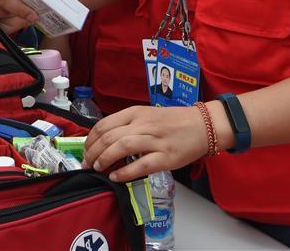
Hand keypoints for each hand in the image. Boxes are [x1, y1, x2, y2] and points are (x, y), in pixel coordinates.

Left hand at [82, 105, 209, 181]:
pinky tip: (115, 177)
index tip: (85, 150)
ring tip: (98, 168)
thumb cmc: (174, 122)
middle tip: (87, 163)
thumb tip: (105, 141)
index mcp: (136, 112)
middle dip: (93, 152)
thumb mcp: (146, 115)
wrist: (203, 125)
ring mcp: (155, 140)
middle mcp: (143, 124)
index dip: (90, 139)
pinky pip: (141, 165)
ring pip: (121, 147)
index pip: (104, 124)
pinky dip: (125, 172)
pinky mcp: (166, 157)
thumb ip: (128, 125)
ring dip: (104, 159)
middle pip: (109, 136)